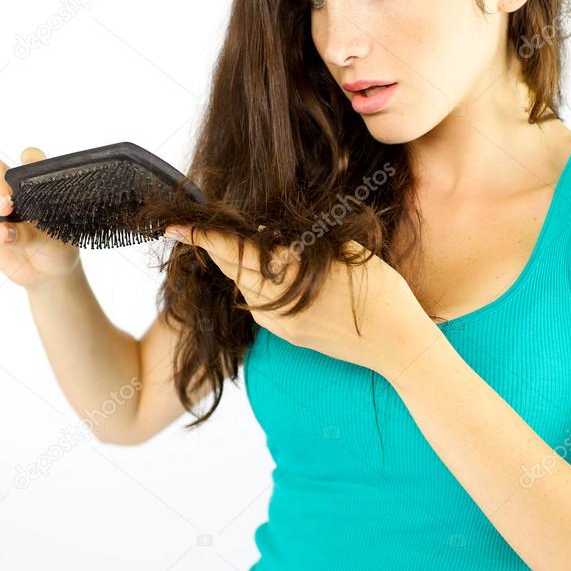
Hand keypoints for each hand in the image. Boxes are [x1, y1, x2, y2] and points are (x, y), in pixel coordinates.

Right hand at [0, 147, 80, 290]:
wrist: (42, 272)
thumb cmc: (53, 249)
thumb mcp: (50, 244)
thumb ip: (27, 235)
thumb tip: (1, 232)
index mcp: (35, 184)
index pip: (31, 159)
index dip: (29, 161)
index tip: (27, 180)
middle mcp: (9, 185)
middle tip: (4, 210)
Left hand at [163, 223, 425, 375]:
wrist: (397, 346)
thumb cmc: (381, 291)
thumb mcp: (344, 254)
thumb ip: (303, 242)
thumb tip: (267, 230)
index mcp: (288, 278)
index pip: (234, 251)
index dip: (202, 236)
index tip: (173, 225)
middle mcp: (275, 306)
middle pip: (230, 270)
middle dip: (210, 248)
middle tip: (186, 228)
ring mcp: (278, 325)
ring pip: (241, 288)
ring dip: (232, 266)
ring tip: (224, 244)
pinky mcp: (287, 336)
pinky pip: (257, 305)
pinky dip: (251, 284)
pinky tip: (257, 271)